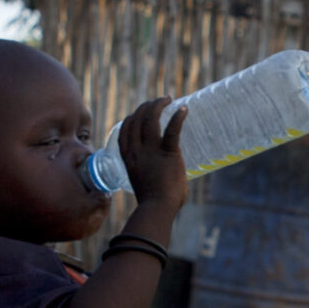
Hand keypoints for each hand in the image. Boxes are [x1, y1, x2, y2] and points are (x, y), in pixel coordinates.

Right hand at [120, 97, 188, 214]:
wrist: (158, 209)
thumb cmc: (154, 202)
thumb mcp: (141, 181)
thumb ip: (147, 171)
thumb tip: (161, 172)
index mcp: (128, 157)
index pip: (125, 129)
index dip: (132, 117)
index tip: (142, 113)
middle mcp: (137, 150)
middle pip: (137, 118)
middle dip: (147, 106)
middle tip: (159, 102)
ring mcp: (151, 150)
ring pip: (151, 118)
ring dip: (158, 105)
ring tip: (168, 99)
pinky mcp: (168, 153)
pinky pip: (172, 130)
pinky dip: (178, 117)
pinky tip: (183, 109)